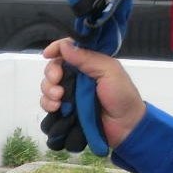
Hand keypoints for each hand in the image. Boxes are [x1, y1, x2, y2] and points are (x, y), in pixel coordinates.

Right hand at [39, 37, 146, 153]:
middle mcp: (78, 76)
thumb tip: (64, 45)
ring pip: (48, 86)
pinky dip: (48, 104)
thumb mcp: (109, 71)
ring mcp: (70, 94)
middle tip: (57, 81)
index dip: (56, 49)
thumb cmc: (122, 96)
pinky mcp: (66, 110)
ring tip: (59, 98)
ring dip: (48, 90)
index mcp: (89, 63)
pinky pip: (48, 103)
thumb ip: (87, 58)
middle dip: (51, 73)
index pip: (68, 50)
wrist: (125, 127)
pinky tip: (56, 108)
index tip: (48, 54)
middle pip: (54, 68)